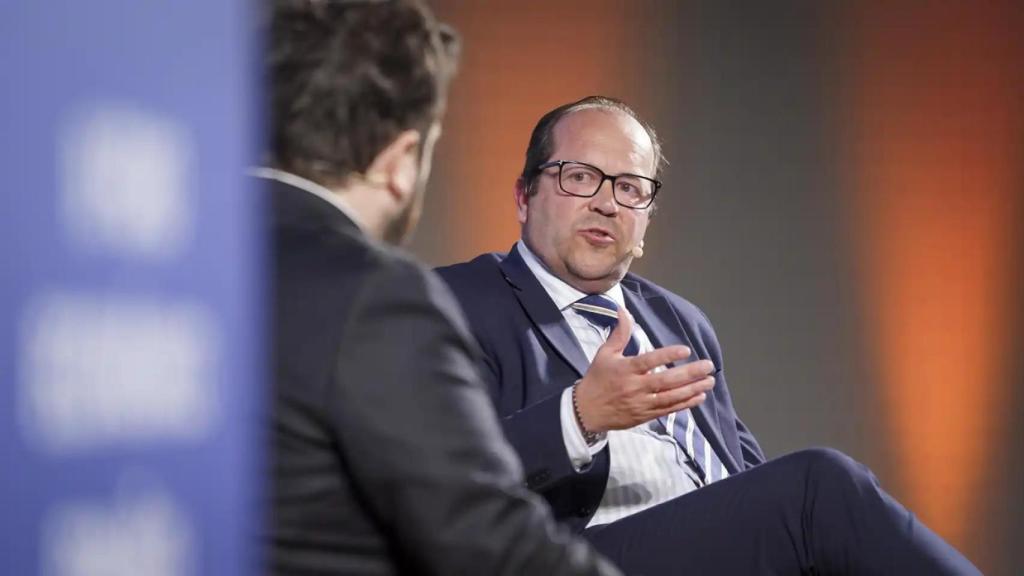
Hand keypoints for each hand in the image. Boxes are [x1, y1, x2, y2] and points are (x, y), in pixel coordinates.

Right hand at [574, 307, 715, 432]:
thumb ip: (619, 334)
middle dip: (689, 373)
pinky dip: (685, 404)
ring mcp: (641, 403)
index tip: (685, 350)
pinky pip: (668, 409)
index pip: (649, 361)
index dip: (667, 356)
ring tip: (709, 381)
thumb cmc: (597, 379)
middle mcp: (635, 387)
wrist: (586, 411)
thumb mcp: (605, 354)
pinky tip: (699, 397)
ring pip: (671, 397)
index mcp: (625, 369)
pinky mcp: (645, 416)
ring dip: (692, 389)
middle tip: (708, 365)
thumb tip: (623, 310)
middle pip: (666, 381)